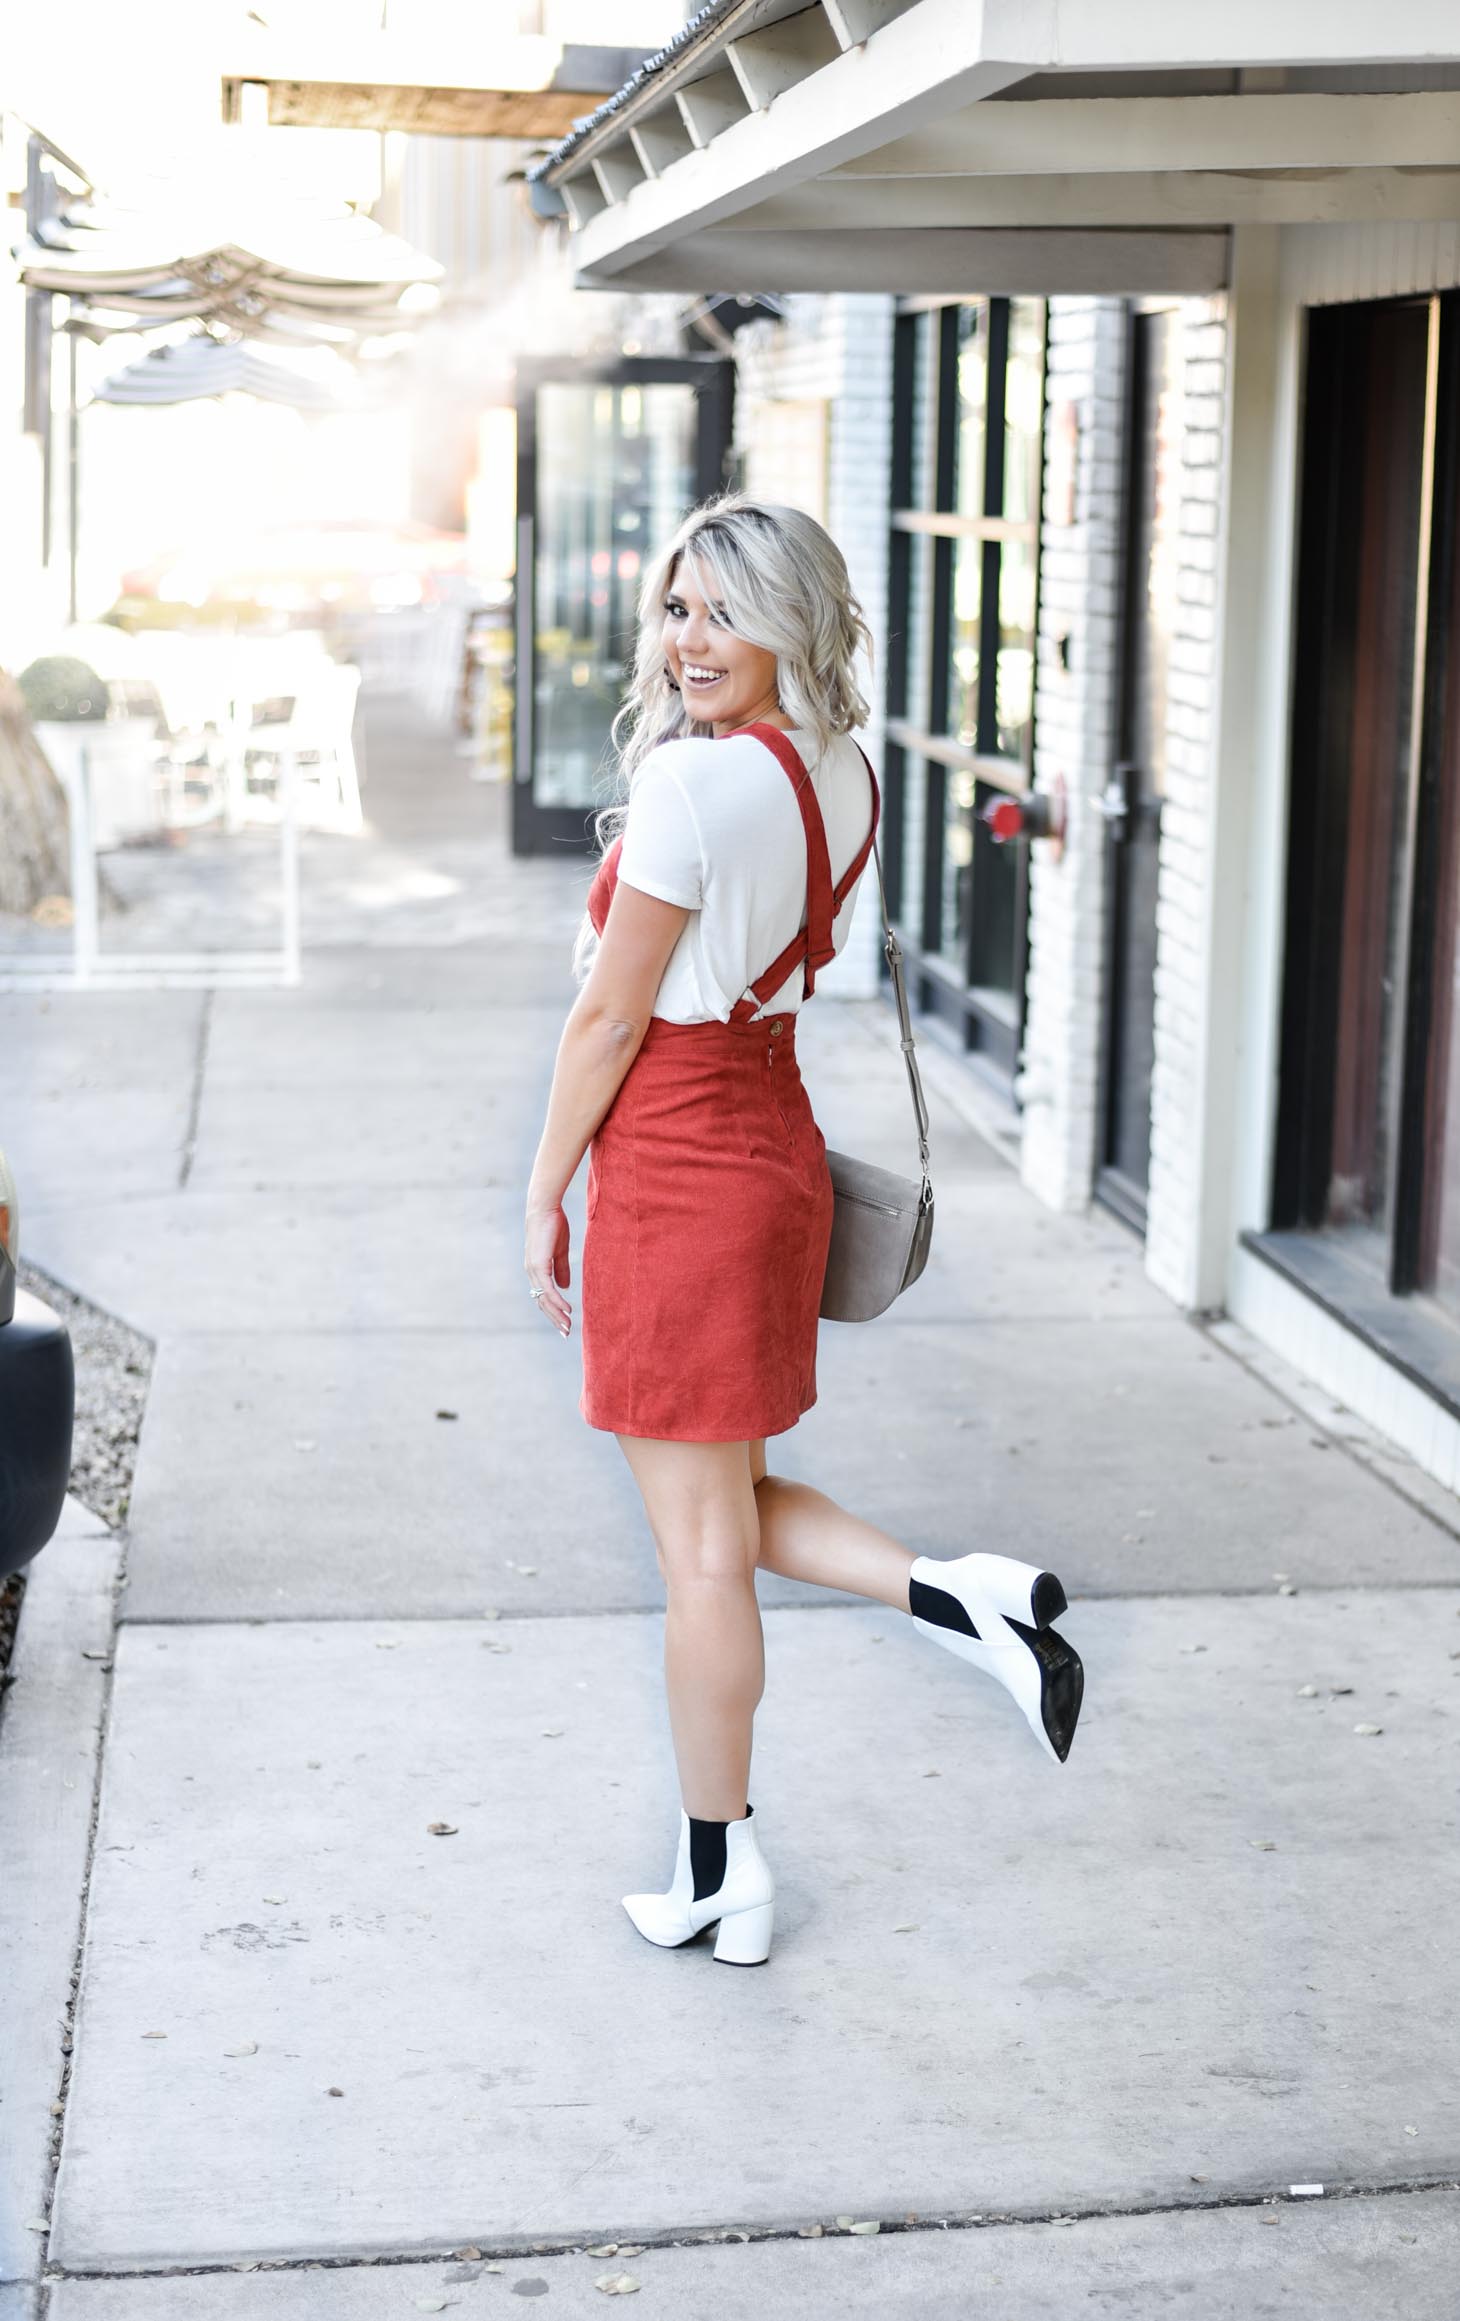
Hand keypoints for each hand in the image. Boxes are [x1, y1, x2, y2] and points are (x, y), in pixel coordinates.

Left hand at [525, 1204, 571, 1336]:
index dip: (553, 1311)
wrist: (545, 1208)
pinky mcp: (539, 1265)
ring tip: (567, 1326)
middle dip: (555, 1319)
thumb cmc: (552, 1225)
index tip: (564, 1323)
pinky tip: (567, 1309)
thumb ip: (562, 1269)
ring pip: (544, 1299)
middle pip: (542, 1303)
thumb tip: (564, 1288)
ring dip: (556, 1314)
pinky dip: (557, 1300)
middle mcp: (532, 1273)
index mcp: (536, 1270)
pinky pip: (548, 1288)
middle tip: (566, 1333)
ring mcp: (534, 1270)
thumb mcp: (560, 1251)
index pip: (543, 1297)